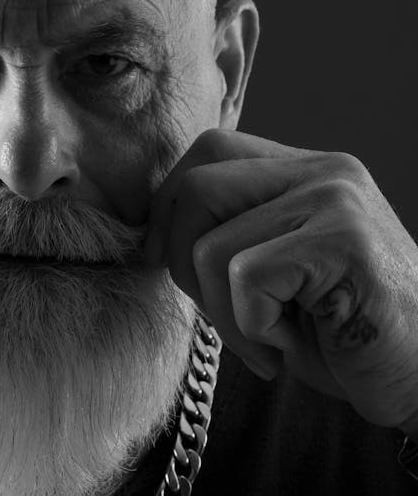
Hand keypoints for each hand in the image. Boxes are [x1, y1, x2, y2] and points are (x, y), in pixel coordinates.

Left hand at [144, 129, 417, 436]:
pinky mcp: (343, 243)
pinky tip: (292, 346)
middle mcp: (324, 171)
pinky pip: (245, 278)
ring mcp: (337, 201)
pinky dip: (252, 328)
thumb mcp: (278, 270)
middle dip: (179, 260)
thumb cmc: (342, 335)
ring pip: (211, 246)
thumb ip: (232, 231)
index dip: (168, 204)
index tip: (158, 258)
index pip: (209, 149)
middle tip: (223, 313)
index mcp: (306, 170)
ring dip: (223, 313)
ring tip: (270, 337)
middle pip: (197, 187)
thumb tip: (150, 230)